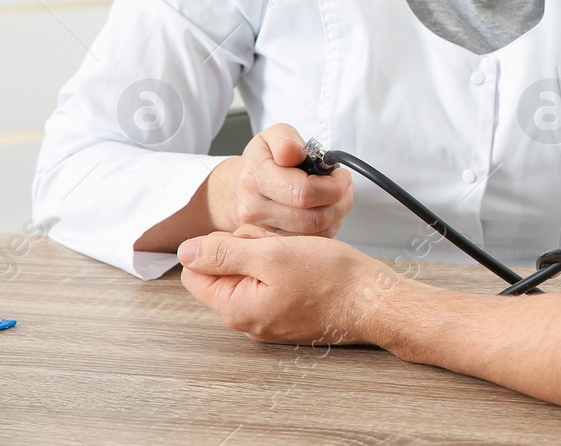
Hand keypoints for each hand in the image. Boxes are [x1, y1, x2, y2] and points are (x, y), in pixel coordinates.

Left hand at [178, 226, 399, 345]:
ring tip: (298, 256)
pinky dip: (285, 270)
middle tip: (280, 248)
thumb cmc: (331, 278)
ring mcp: (269, 320)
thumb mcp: (272, 254)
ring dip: (269, 258)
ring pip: (251, 276)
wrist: (374, 301)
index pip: (195, 272)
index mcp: (235, 308)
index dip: (220, 246)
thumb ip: (223, 253)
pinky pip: (272, 285)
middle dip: (247, 250)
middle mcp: (247, 320)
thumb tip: (185, 251)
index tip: (252, 241)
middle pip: (224, 272)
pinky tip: (308, 267)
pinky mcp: (289, 316)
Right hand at [206, 123, 353, 237]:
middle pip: (313, 218)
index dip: (332, 185)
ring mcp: (264, 232)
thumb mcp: (273, 137)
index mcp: (255, 179)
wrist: (242, 187)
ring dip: (337, 214)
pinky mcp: (275, 245)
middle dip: (339, 201)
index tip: (341, 175)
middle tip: (344, 186)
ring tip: (337, 196)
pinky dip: (329, 226)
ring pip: (316, 233)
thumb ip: (285, 139)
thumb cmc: (264, 160)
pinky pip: (313, 243)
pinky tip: (326, 209)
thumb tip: (292, 151)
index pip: (303, 192)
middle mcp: (255, 210)